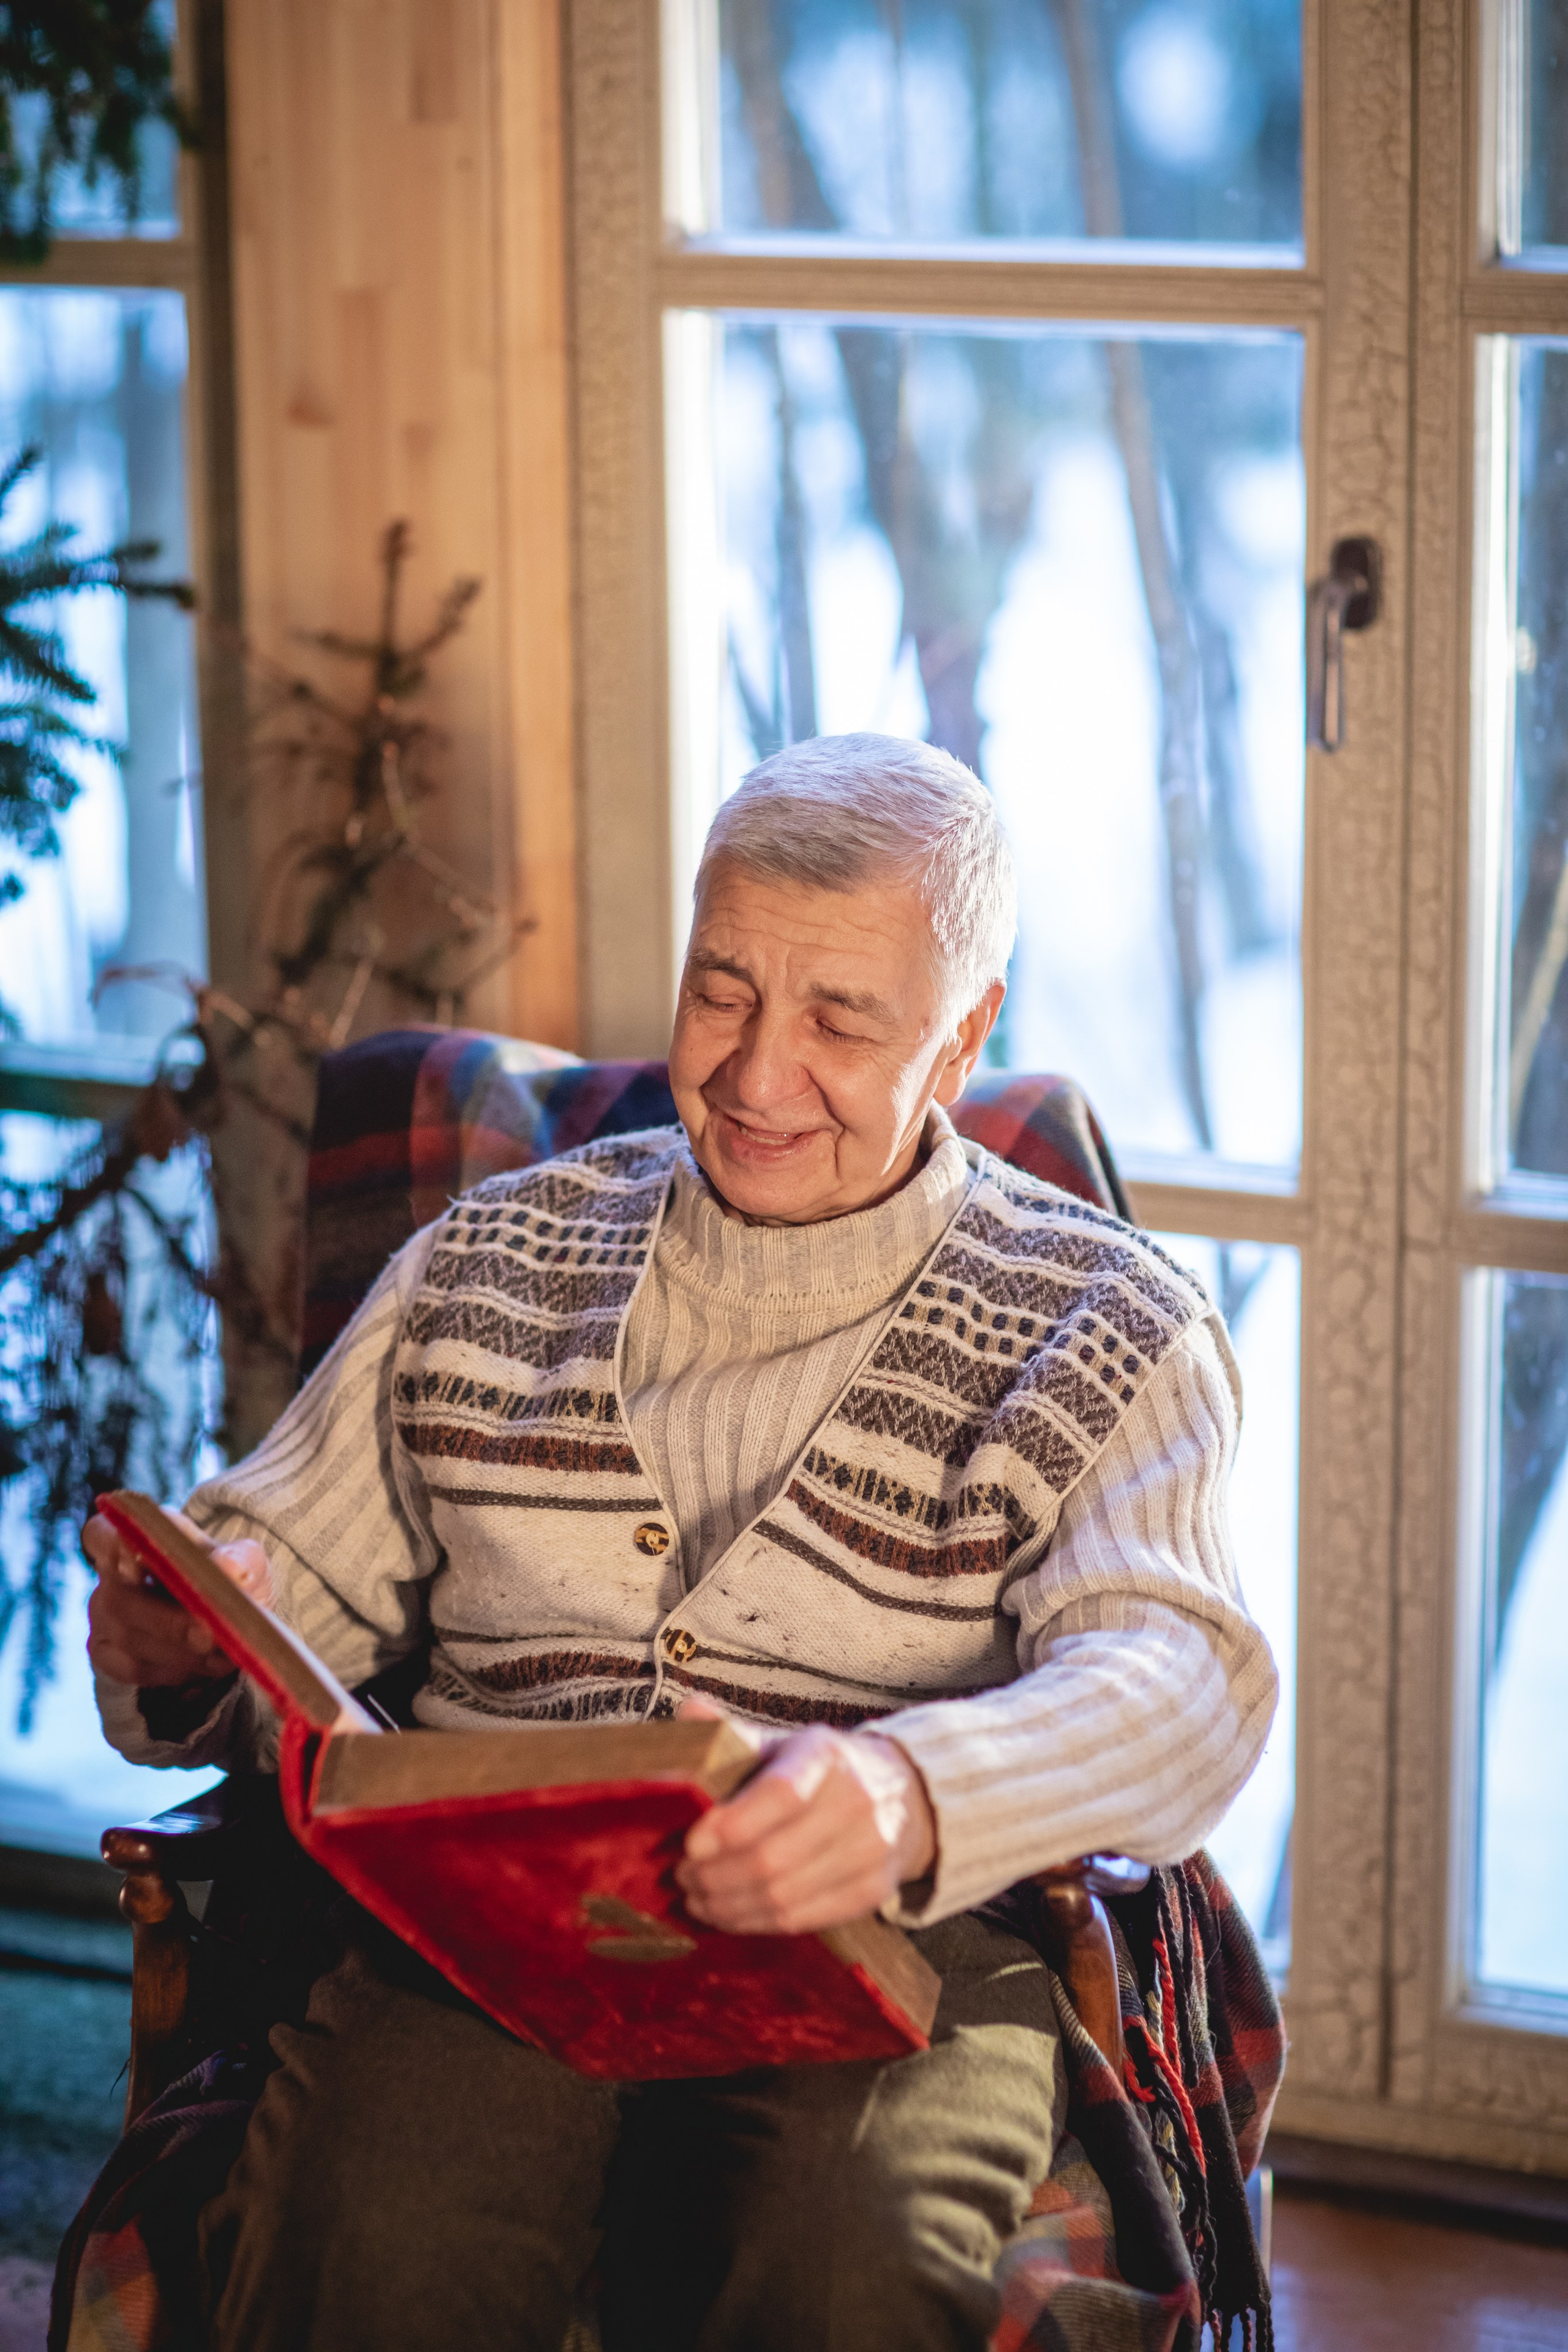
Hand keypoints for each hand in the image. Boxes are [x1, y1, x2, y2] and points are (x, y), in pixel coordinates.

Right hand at [84, 1508, 273, 1688]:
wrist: (219, 1613)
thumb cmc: (226, 1578)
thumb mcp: (244, 1561)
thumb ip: (240, 1559)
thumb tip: (232, 1570)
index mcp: (140, 1536)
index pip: (102, 1535)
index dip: (116, 1549)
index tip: (142, 1562)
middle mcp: (111, 1574)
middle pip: (120, 1598)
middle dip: (169, 1622)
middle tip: (210, 1635)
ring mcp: (102, 1615)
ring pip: (128, 1638)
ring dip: (179, 1652)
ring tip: (221, 1655)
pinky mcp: (105, 1652)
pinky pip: (132, 1668)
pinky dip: (173, 1671)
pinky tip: (203, 1666)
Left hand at [674, 1696, 936, 1933]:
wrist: (901, 1794)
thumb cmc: (820, 1770)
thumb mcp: (782, 1743)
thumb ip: (731, 1732)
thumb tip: (689, 1709)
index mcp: (824, 1755)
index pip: (779, 1795)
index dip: (731, 1824)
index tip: (690, 1843)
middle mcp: (855, 1801)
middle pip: (773, 1856)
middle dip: (714, 1874)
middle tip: (682, 1875)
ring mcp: (869, 1850)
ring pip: (782, 1895)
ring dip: (727, 1904)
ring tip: (696, 1897)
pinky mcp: (872, 1891)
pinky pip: (801, 1919)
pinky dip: (755, 1922)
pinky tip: (728, 1914)